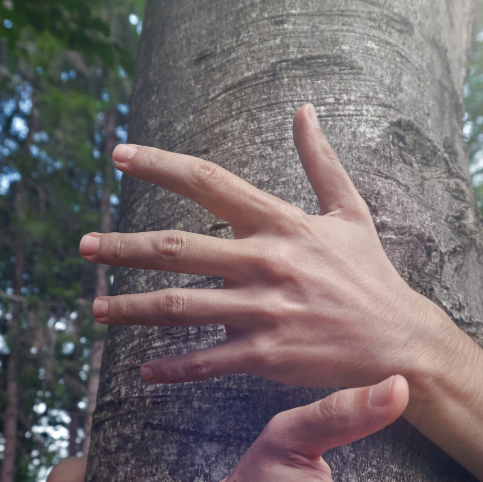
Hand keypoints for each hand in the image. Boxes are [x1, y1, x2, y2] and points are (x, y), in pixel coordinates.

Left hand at [80, 104, 454, 388]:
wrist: (399, 342)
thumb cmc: (371, 275)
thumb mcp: (350, 212)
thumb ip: (321, 161)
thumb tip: (305, 111)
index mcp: (280, 222)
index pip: (208, 182)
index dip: (159, 165)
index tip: (118, 155)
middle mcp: (265, 261)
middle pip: (175, 247)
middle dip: (123, 246)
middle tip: (83, 246)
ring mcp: (262, 311)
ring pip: (178, 307)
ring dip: (131, 309)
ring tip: (97, 309)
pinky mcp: (265, 355)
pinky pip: (205, 362)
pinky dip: (171, 368)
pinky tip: (144, 370)